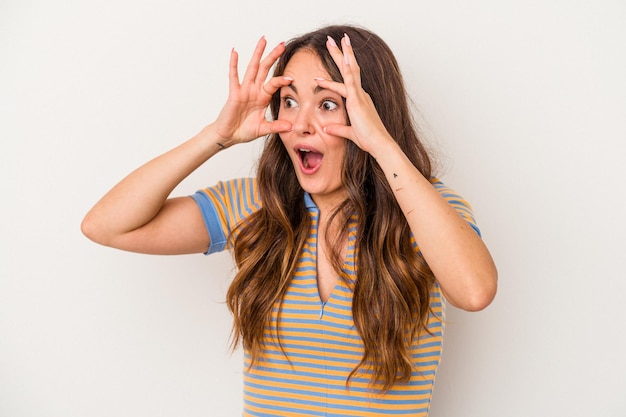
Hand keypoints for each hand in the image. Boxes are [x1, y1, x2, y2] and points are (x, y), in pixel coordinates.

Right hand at [213, 37, 293, 146]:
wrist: (229, 136)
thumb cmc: (243, 131)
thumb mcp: (263, 129)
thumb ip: (276, 126)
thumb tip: (291, 127)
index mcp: (262, 97)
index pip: (274, 84)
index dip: (282, 80)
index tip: (292, 77)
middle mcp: (254, 90)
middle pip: (265, 69)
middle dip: (273, 56)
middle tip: (282, 44)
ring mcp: (244, 90)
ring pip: (252, 68)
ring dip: (257, 54)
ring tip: (263, 40)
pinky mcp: (234, 93)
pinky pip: (234, 77)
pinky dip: (234, 64)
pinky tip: (235, 52)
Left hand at [315, 34, 395, 156]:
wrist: (379, 143)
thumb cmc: (369, 139)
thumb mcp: (349, 132)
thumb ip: (338, 129)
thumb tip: (327, 128)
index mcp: (359, 99)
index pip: (347, 79)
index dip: (338, 69)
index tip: (331, 59)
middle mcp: (360, 94)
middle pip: (350, 68)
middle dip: (341, 53)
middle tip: (333, 39)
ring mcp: (360, 95)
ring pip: (350, 69)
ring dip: (343, 54)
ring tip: (336, 40)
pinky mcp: (358, 101)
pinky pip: (352, 82)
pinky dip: (348, 69)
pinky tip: (345, 58)